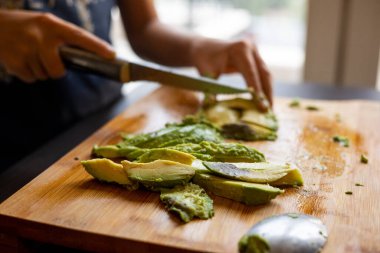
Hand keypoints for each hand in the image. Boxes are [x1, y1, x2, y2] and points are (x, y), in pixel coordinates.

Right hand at [0, 10, 114, 82]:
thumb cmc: (26, 26)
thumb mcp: (46, 24)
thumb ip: (63, 37)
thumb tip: (89, 58)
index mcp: (52, 24)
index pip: (79, 36)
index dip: (97, 47)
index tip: (112, 55)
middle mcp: (39, 36)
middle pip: (58, 70)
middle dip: (56, 71)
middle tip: (50, 61)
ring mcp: (25, 49)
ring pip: (44, 76)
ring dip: (40, 70)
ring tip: (31, 54)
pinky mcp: (14, 61)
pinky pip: (31, 79)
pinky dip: (28, 73)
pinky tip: (21, 59)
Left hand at [191, 38, 271, 110]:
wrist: (203, 48)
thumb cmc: (203, 59)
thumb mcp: (206, 74)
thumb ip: (211, 89)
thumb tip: (214, 107)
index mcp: (240, 49)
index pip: (251, 73)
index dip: (257, 90)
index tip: (261, 107)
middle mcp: (251, 48)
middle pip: (264, 74)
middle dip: (267, 93)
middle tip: (268, 112)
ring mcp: (254, 52)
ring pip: (266, 75)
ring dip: (268, 92)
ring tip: (268, 110)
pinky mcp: (255, 59)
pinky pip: (262, 75)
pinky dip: (263, 88)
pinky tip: (263, 102)